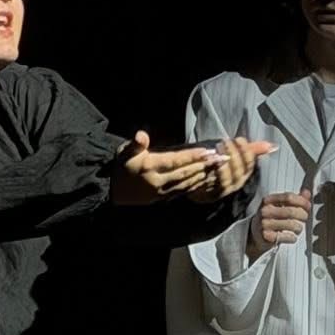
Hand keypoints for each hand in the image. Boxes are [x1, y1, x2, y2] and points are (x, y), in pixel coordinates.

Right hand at [111, 131, 225, 207]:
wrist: (113, 191)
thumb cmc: (121, 167)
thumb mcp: (124, 152)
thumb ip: (135, 144)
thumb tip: (141, 135)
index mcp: (149, 166)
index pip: (175, 160)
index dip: (192, 156)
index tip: (208, 152)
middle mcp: (157, 180)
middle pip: (185, 172)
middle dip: (204, 165)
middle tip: (222, 159)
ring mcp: (161, 191)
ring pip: (186, 183)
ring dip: (203, 175)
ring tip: (218, 168)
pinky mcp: (163, 198)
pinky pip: (183, 191)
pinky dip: (196, 185)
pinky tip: (205, 180)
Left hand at [192, 135, 276, 203]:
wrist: (203, 184)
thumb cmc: (223, 166)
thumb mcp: (238, 156)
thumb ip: (254, 150)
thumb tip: (273, 146)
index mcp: (245, 173)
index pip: (250, 163)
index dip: (246, 150)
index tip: (239, 139)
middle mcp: (237, 183)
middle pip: (238, 170)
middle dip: (233, 154)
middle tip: (225, 141)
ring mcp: (224, 189)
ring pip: (227, 177)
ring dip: (222, 161)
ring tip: (217, 148)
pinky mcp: (212, 193)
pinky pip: (213, 182)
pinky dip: (212, 170)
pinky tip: (209, 159)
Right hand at [247, 189, 312, 263]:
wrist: (255, 235)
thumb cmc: (272, 218)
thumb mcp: (279, 206)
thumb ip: (294, 199)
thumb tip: (307, 193)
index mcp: (268, 200)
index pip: (288, 197)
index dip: (301, 201)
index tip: (308, 206)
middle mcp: (264, 211)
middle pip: (291, 211)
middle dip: (303, 215)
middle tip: (305, 218)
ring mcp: (264, 224)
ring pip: (290, 224)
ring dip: (299, 228)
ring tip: (299, 229)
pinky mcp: (266, 236)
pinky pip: (286, 237)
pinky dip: (293, 238)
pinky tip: (293, 237)